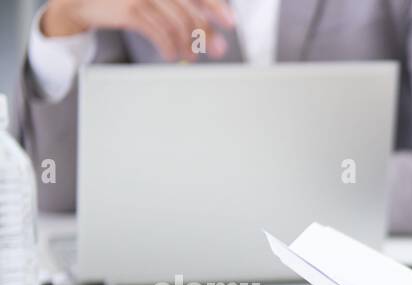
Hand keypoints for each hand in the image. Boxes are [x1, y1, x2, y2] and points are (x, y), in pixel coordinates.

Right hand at [44, 0, 235, 60]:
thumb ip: (179, 9)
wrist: (84, 1)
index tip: (230, 23)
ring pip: (176, 24)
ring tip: (190, 56)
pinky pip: (158, 32)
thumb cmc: (125, 1)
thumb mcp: (154, 1)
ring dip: (187, 44)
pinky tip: (170, 55)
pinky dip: (169, 47)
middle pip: (189, 10)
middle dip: (205, 33)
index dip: (216, 6)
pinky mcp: (129, 8)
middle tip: (215, 50)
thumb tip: (211, 32)